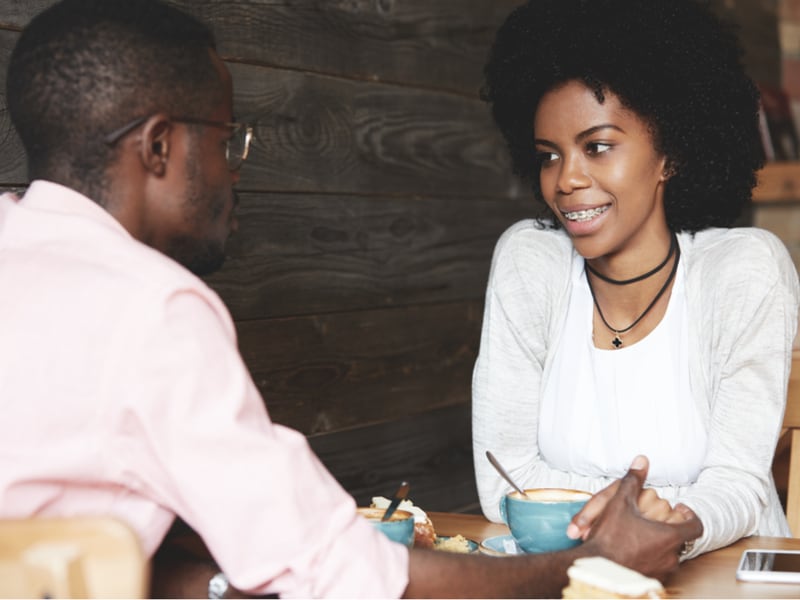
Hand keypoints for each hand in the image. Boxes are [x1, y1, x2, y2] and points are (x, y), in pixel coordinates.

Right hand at [576, 456, 702, 581]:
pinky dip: (651, 556)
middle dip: (669, 527)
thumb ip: (633, 481)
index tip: (680, 509)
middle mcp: (671, 556)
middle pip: (680, 538)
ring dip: (660, 543)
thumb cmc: (608, 538)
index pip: (695, 525)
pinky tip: (634, 549)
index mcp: (669, 536)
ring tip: (643, 534)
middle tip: (655, 519)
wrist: (595, 570)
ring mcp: (662, 570)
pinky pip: (658, 566)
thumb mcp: (619, 503)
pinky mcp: (651, 581)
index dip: (689, 515)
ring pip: (669, 553)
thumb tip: (642, 461)